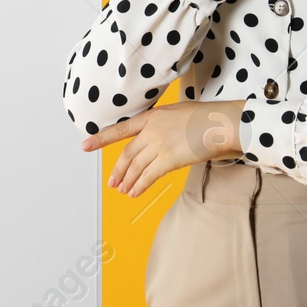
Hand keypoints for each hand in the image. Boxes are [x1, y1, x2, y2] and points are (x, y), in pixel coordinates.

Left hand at [80, 101, 243, 197]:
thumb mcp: (179, 112)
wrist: (221, 124)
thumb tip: (159, 139)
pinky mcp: (168, 160)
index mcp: (152, 116)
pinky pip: (148, 176)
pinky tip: (134, 193)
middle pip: (127, 154)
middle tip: (112, 181)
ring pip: (135, 167)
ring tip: (122, 190)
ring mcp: (159, 145)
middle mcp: (152, 130)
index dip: (101, 138)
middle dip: (118, 170)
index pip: (121, 129)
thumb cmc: (206, 118)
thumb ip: (164, 124)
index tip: (85, 144)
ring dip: (127, 181)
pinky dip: (139, 186)